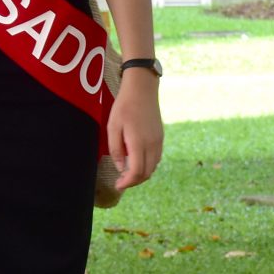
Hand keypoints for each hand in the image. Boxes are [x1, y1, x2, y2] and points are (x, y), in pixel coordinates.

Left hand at [106, 74, 163, 190]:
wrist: (142, 88)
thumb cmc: (124, 106)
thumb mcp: (113, 126)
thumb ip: (115, 149)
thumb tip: (121, 168)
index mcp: (139, 143)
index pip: (137, 172)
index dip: (127, 183)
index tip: (118, 185)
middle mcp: (152, 144)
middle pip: (146, 173)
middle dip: (134, 181)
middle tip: (121, 182)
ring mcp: (158, 141)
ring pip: (153, 167)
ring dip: (141, 174)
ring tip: (128, 173)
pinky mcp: (160, 137)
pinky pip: (156, 158)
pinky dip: (148, 166)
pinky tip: (137, 162)